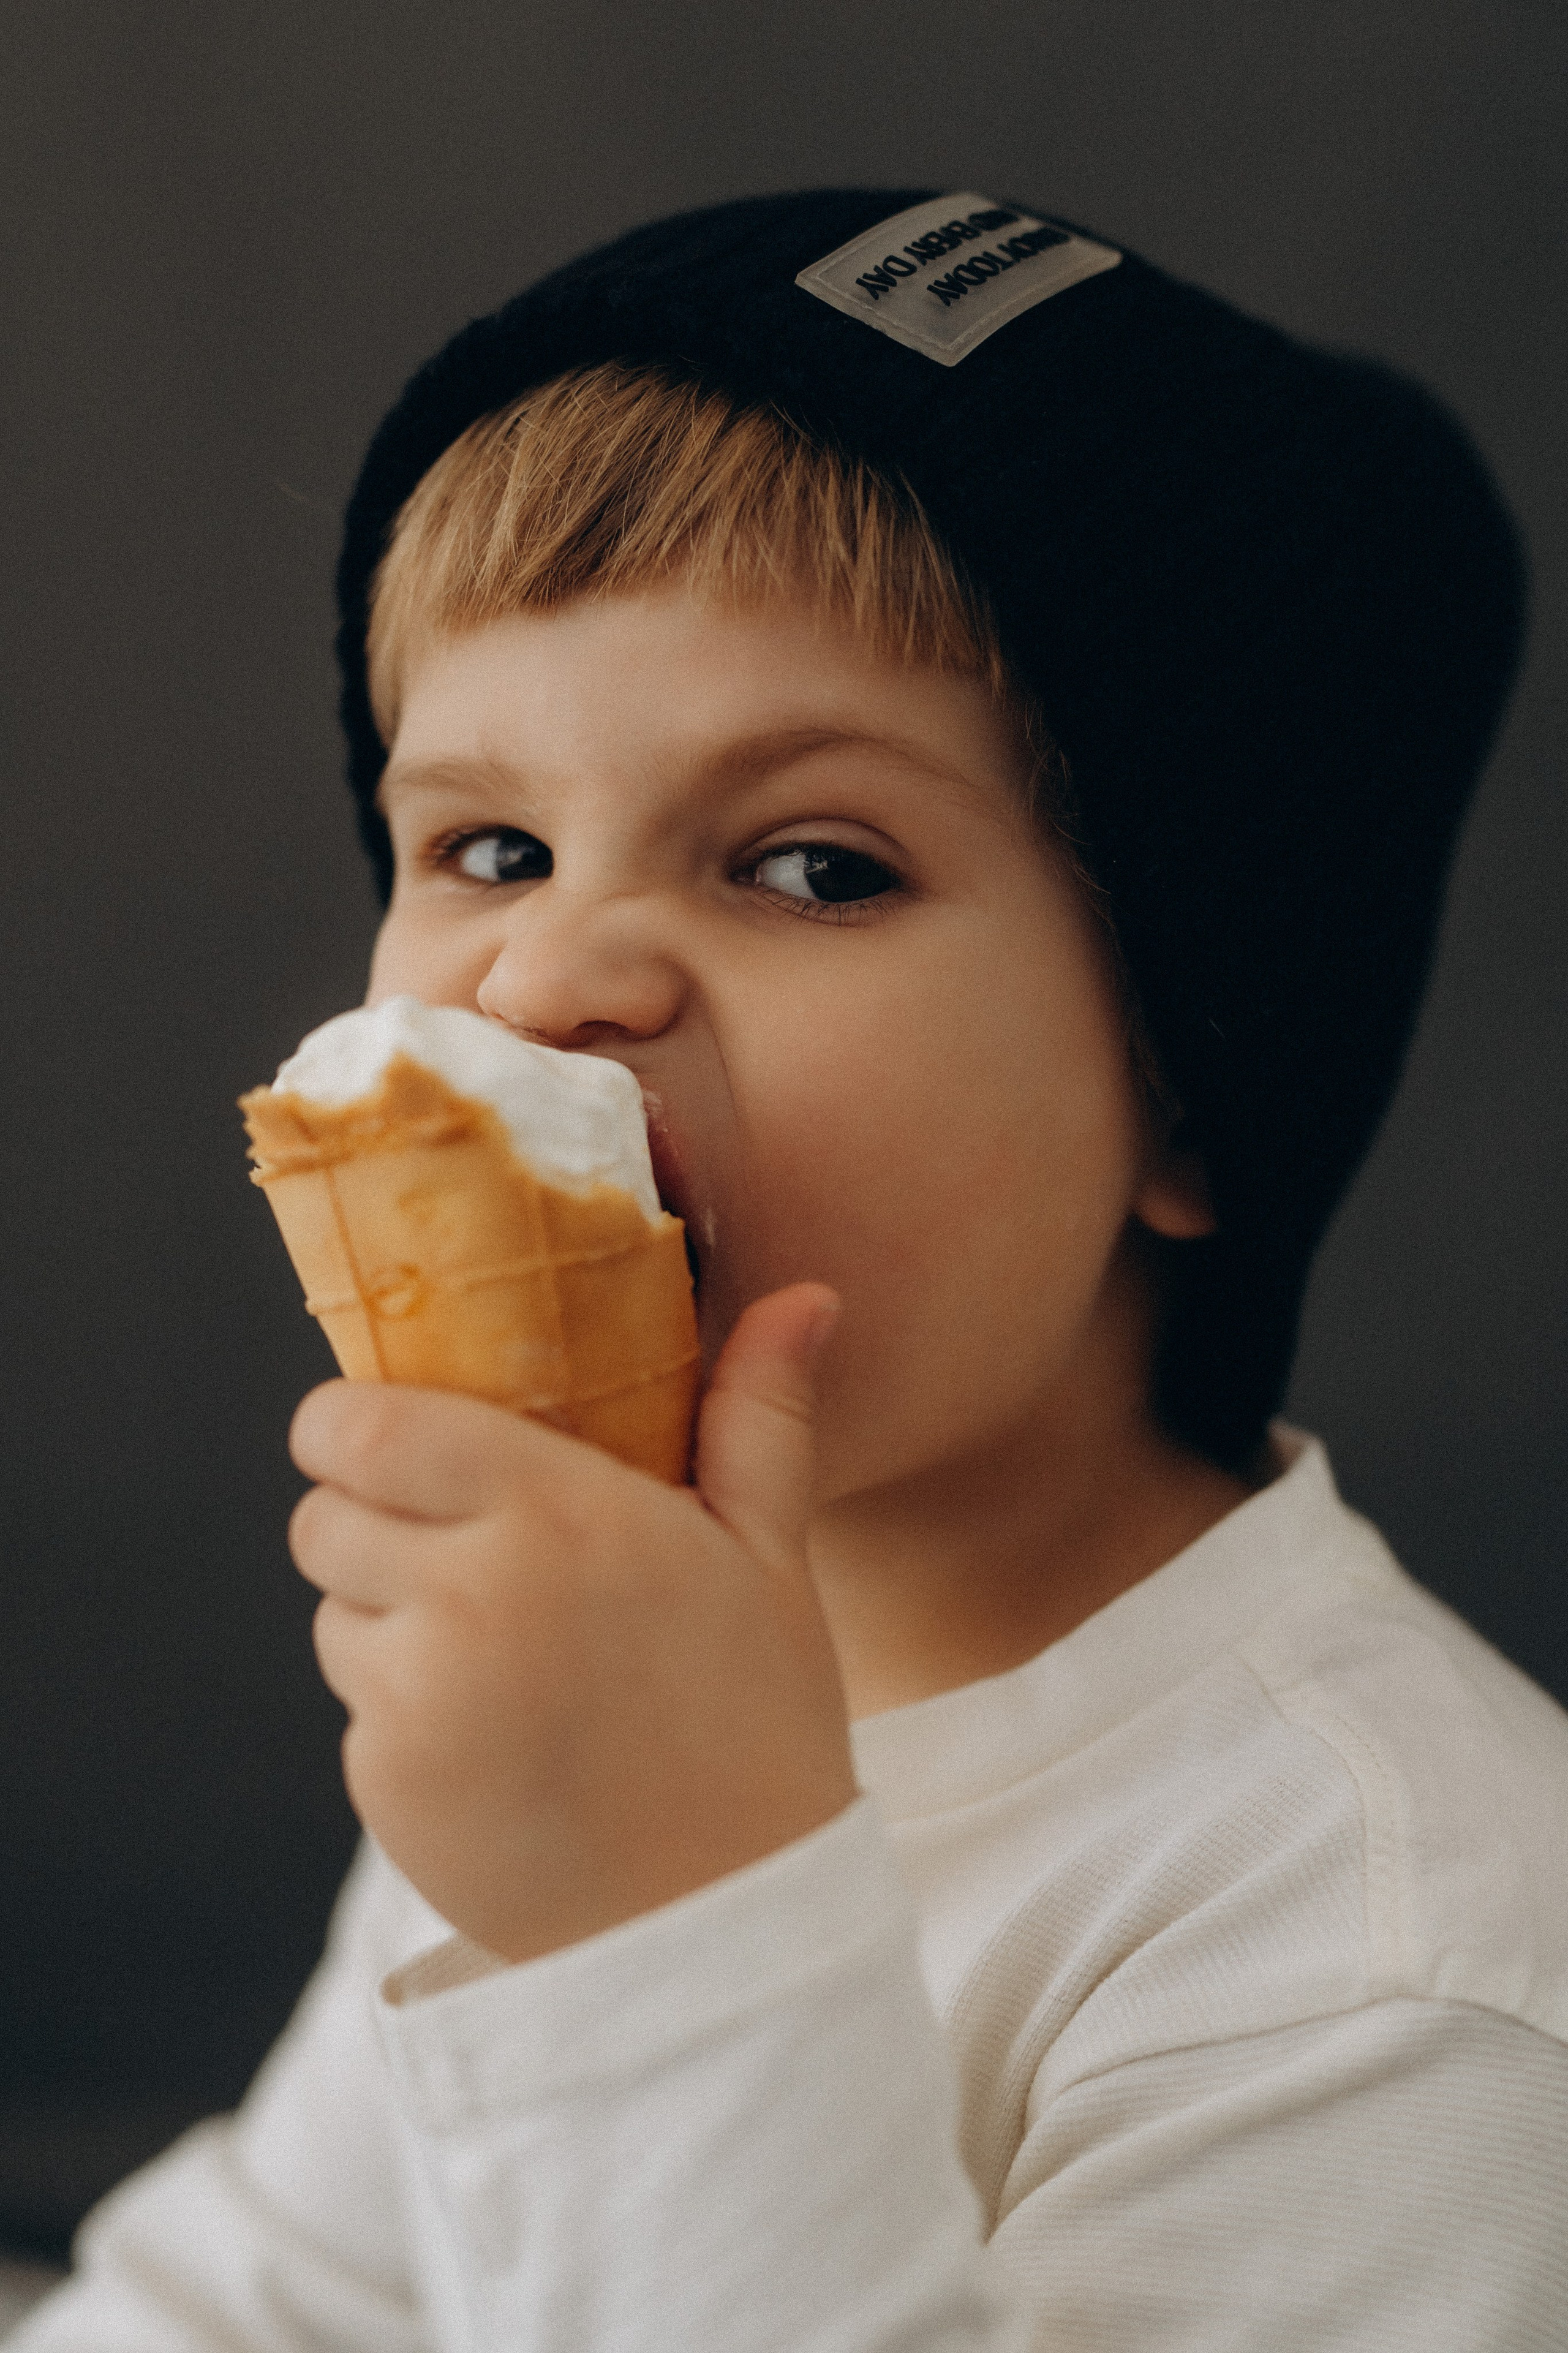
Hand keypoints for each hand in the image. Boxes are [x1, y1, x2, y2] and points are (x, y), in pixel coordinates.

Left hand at [288, 1285, 854, 1962]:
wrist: (733, 1925)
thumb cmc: (759, 1723)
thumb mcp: (771, 1559)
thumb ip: (760, 1417)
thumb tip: (806, 1296)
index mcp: (558, 1514)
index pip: (357, 1425)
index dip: (352, 1424)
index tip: (395, 1441)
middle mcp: (470, 1593)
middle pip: (323, 1512)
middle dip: (373, 1518)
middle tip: (463, 1552)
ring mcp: (418, 1696)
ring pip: (333, 1611)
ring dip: (387, 1619)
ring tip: (503, 1658)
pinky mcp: (386, 1784)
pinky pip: (355, 1709)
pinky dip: (404, 1715)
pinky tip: (501, 1741)